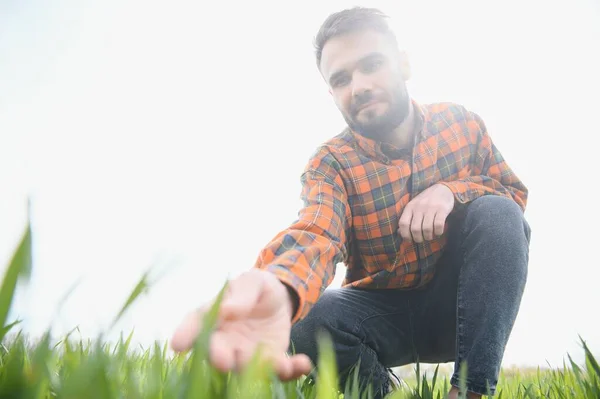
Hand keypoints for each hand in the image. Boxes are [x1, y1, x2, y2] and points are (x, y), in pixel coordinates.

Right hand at [170, 269, 311, 380]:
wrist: (280, 299)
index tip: (177, 345)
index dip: (185, 335)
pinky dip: (291, 370)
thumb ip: (242, 294)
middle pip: (217, 353)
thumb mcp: (253, 282)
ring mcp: (247, 355)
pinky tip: (304, 363)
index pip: (195, 325)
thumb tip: (229, 310)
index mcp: (214, 317)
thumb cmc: (257, 287)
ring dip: (262, 370)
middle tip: (224, 361)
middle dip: (220, 359)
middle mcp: (225, 341)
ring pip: (249, 368)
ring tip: (280, 364)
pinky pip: (279, 371)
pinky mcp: (270, 362)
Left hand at [398, 183, 454, 242]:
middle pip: (415, 229)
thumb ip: (407, 219)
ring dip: (428, 237)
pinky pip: (438, 225)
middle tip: (422, 239)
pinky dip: (438, 232)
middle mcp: (419, 207)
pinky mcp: (442, 209)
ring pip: (427, 229)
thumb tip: (399, 233)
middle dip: (418, 239)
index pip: (403, 223)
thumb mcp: (413, 207)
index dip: (405, 235)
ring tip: (430, 236)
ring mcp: (431, 207)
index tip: (409, 240)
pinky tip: (438, 232)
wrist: (442, 189)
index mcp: (410, 207)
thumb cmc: (425, 201)